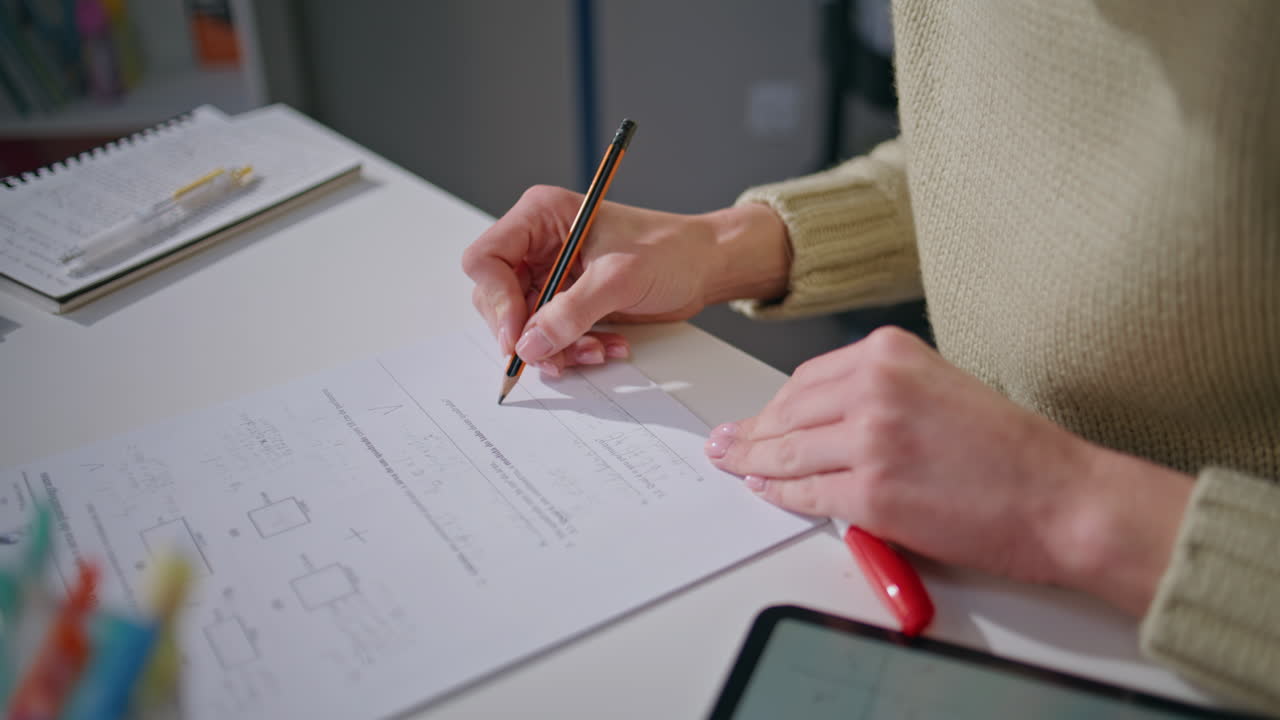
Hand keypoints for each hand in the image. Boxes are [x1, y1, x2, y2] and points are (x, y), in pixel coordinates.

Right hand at [462, 186, 788, 374]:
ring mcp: (551, 275)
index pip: (486, 260)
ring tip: (597, 352)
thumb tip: (530, 345)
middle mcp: (538, 245)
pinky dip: (575, 350)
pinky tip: (607, 348)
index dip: (496, 301)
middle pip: (498, 300)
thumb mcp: (620, 277)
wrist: (705, 266)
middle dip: (529, 334)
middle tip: (557, 357)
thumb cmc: (670, 250)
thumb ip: (572, 311)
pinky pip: (552, 336)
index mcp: (540, 217)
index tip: (518, 336)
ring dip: (557, 348)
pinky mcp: (568, 301)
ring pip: (524, 326)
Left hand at [704, 326, 1192, 615]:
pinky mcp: (871, 495)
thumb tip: (821, 418)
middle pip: (788, 412)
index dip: (776, 404)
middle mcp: (874, 388)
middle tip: (728, 441)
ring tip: (733, 465)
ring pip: (787, 453)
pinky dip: (780, 494)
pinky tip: (765, 490)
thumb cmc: (1014, 451)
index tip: (758, 415)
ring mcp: (870, 442)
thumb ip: (880, 392)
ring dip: (754, 463)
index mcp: (890, 352)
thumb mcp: (941, 386)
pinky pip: (806, 494)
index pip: (807, 379)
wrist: (1062, 498)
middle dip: (752, 431)